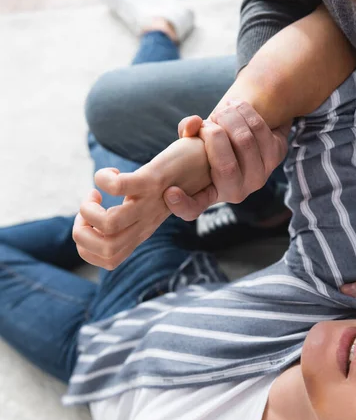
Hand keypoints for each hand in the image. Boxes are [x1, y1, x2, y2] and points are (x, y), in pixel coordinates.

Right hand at [73, 137, 209, 269]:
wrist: (209, 159)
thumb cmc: (176, 180)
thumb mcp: (150, 203)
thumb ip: (133, 208)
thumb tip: (110, 197)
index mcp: (142, 231)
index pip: (109, 260)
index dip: (86, 247)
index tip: (88, 222)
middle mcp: (145, 222)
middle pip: (106, 250)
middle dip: (81, 233)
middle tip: (87, 209)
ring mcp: (150, 203)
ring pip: (109, 224)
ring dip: (88, 210)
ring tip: (94, 195)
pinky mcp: (153, 180)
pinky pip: (120, 187)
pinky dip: (104, 180)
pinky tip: (112, 173)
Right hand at [163, 100, 289, 220]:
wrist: (247, 131)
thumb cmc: (213, 142)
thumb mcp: (195, 141)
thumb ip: (187, 132)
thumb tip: (193, 124)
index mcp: (210, 194)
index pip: (193, 209)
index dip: (182, 204)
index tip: (170, 192)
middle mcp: (236, 192)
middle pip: (227, 167)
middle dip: (214, 135)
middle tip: (209, 122)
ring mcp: (259, 177)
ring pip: (245, 143)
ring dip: (230, 118)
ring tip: (221, 111)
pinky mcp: (276, 156)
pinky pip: (260, 130)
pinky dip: (245, 112)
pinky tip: (236, 106)